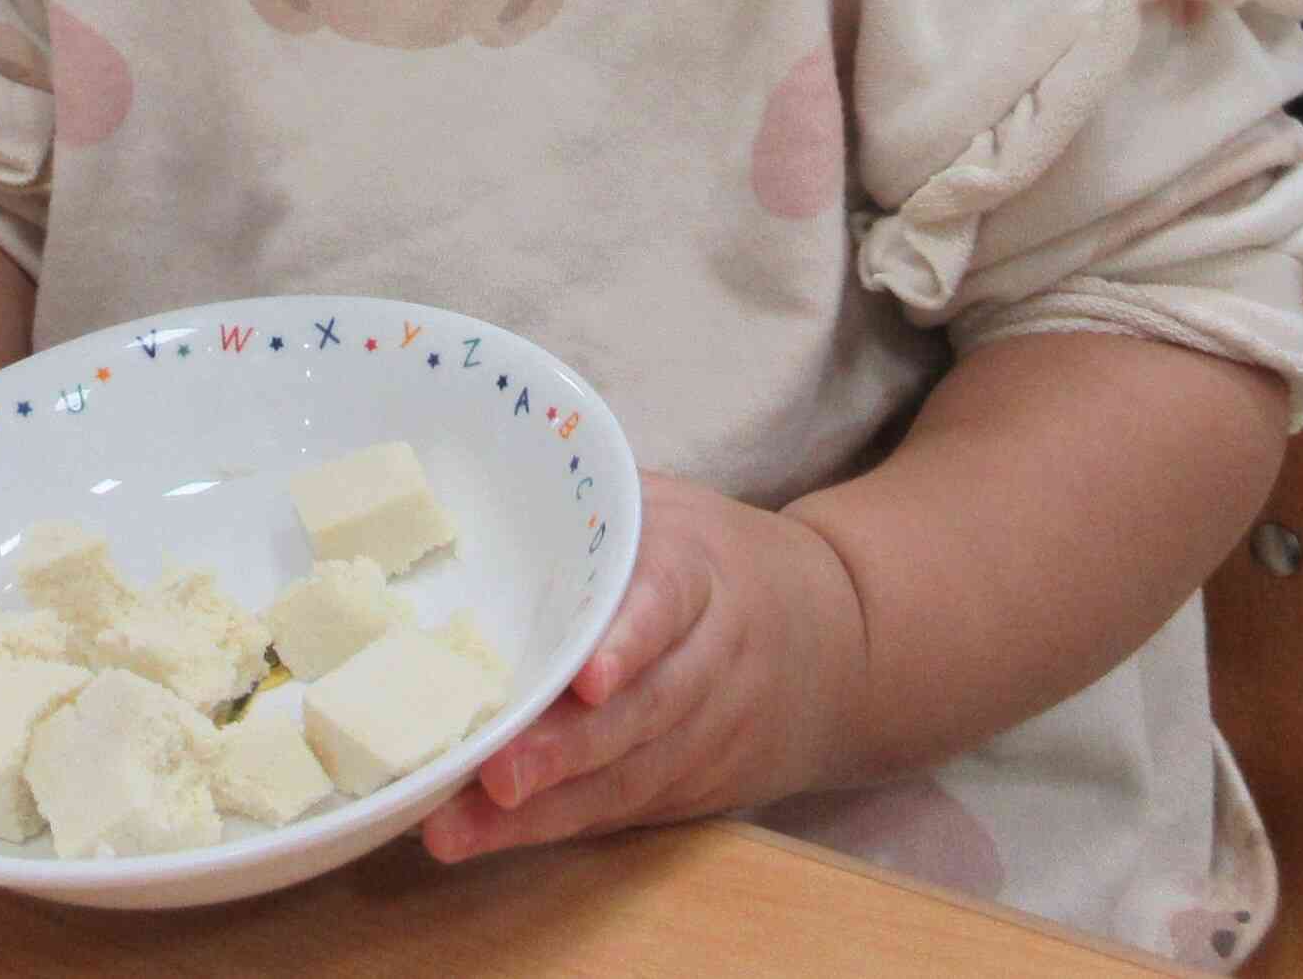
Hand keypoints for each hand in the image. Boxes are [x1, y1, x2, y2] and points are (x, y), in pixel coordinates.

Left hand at [418, 473, 873, 860]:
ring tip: (458, 827)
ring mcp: (706, 735)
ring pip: (625, 776)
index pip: (669, 604)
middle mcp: (711, 661)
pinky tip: (480, 836)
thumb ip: (602, 509)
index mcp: (703, 573)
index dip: (629, 642)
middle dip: (566, 749)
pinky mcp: (691, 787)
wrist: (844, 643)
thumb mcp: (676, 512)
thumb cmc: (719, 562)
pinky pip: (618, 808)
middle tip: (494, 773)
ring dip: (539, 807)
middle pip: (642, 712)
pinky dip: (550, 825)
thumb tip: (490, 466)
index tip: (586, 677)